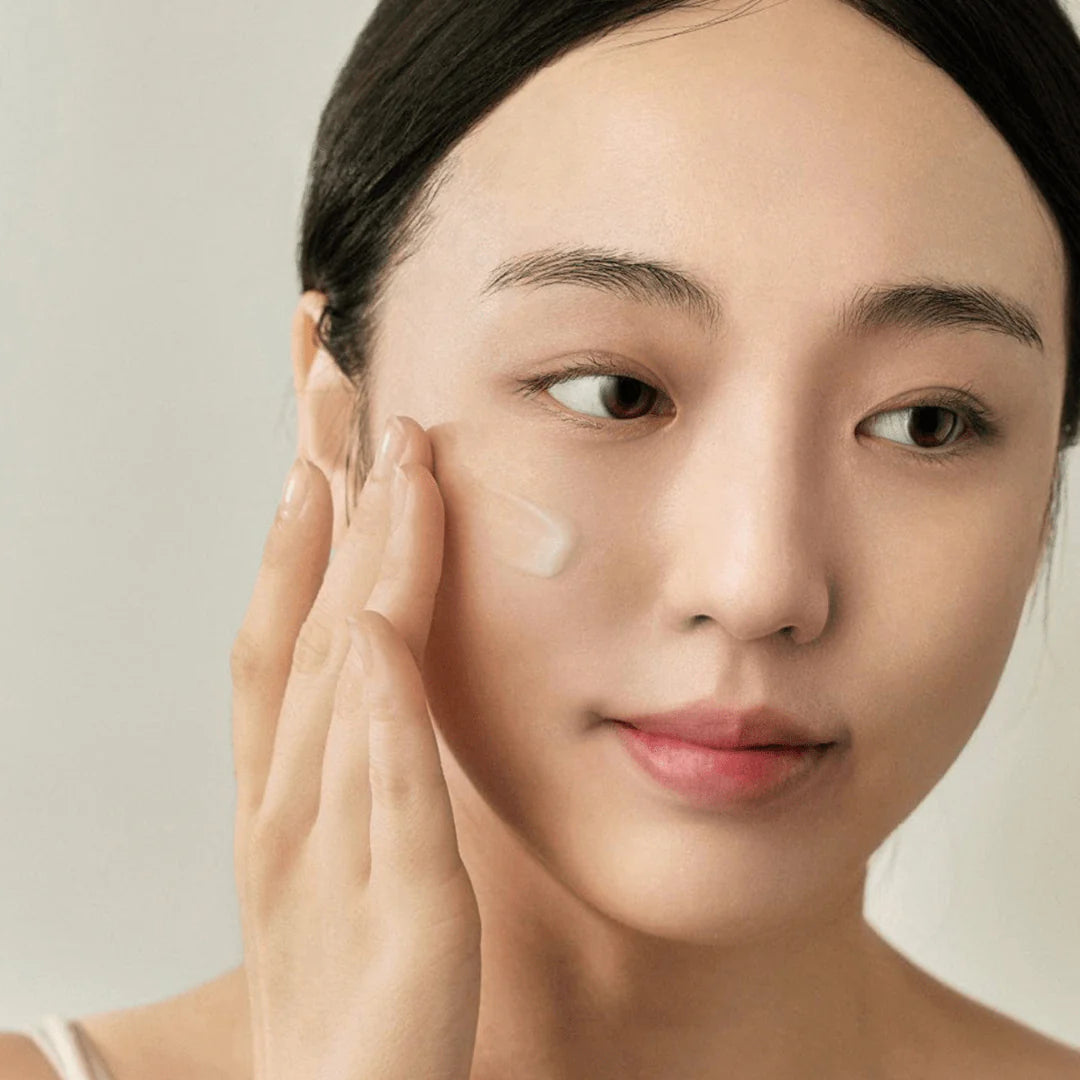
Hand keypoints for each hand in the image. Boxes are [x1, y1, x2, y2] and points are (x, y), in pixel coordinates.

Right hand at [229, 415, 481, 1079]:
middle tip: (330, 377)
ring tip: (367, 451)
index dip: (296, 523)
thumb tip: (370, 655)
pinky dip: (373, 705)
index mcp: (287, 779)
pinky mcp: (398, 906)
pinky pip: (385, 789)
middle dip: (317, 491)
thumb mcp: (348, 848)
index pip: (287, 621)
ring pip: (339, 672)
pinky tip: (378, 625)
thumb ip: (360, 757)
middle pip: (303, 612)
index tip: (319, 434)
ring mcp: (335, 846)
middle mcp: (294, 794)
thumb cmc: (354, 983)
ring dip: (352, 557)